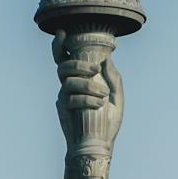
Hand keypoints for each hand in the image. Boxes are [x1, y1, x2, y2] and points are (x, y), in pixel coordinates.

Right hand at [53, 32, 123, 177]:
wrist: (100, 146)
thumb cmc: (107, 122)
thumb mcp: (117, 99)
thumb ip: (114, 79)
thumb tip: (107, 59)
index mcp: (80, 79)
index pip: (66, 58)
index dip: (60, 45)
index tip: (63, 33)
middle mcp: (68, 85)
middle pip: (63, 65)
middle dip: (79, 64)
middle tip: (95, 69)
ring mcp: (63, 97)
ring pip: (67, 81)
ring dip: (86, 84)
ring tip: (102, 95)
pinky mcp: (62, 110)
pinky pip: (70, 99)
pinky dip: (86, 99)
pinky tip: (98, 105)